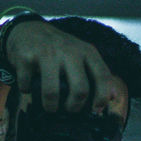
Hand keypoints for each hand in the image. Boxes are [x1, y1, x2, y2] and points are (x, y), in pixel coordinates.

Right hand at [5, 19, 119, 117]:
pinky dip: (26, 90)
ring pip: (53, 91)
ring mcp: (47, 53)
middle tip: (69, 110)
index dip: (102, 97)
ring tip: (50, 107)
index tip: (96, 110)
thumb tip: (114, 96)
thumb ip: (97, 74)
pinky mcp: (27, 57)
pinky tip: (28, 86)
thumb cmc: (58, 49)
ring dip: (51, 106)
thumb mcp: (81, 55)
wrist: (28, 30)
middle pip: (80, 89)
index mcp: (86, 51)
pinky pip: (27, 85)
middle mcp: (69, 51)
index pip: (102, 76)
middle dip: (75, 107)